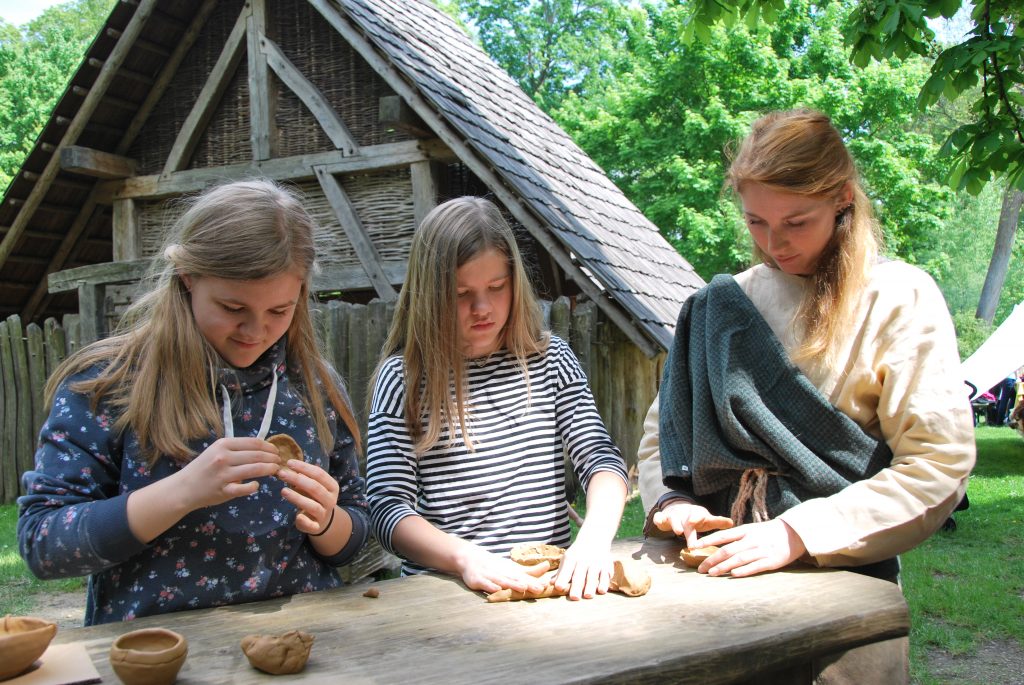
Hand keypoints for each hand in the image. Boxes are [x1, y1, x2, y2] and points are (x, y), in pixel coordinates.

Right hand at [176, 437, 281, 509]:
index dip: (269, 446)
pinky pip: (244, 488)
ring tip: (275, 470)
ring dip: (269, 469)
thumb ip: (236, 449)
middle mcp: (223, 457)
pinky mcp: (223, 490)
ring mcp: (223, 474)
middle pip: (257, 455)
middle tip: (279, 461)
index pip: (254, 443)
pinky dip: (254, 486)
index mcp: (223, 444)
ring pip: (254, 469)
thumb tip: (262, 447)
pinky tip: (257, 485)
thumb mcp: (217, 451)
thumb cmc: (203, 468)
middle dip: (272, 458)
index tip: (276, 450)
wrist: (184, 487)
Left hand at [275, 459, 338, 535]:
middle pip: (315, 487)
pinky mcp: (317, 526)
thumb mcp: (314, 485)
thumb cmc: (315, 497)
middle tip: (282, 474)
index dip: (304, 467)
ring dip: (297, 498)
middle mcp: (331, 499)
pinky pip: (312, 525)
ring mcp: (324, 514)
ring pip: (312, 505)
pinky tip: (297, 517)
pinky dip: (305, 521)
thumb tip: (290, 467)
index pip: (319, 474)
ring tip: (283, 490)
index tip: (289, 463)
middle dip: (297, 479)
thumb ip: (305, 477)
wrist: (323, 520)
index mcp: (332, 486)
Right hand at [453, 545, 551, 594]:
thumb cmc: (497, 567)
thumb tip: (548, 565)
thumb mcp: (514, 569)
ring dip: (512, 584)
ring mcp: (490, 576)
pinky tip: (496, 589)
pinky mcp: (478, 580)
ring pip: (502, 581)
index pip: (525, 578)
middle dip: (528, 584)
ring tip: (522, 588)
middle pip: (516, 580)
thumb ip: (531, 571)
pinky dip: (490, 586)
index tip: (546, 585)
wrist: (472, 559)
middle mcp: (503, 574)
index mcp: (512, 572)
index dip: (535, 582)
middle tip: (539, 588)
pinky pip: (484, 584)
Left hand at [553, 534, 612, 599]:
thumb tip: (551, 583)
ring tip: (588, 596)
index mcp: (571, 559)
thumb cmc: (577, 554)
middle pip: (579, 575)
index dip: (562, 578)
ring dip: (590, 586)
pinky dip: (604, 583)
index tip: (559, 587)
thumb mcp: (567, 559)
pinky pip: (605, 576)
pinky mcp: (607, 566)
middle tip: (574, 597)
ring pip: (593, 576)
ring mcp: (596, 563)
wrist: (594, 539)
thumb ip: (560, 573)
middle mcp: (584, 561)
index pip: (566, 570)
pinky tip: (601, 591)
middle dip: (576, 586)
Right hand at [651, 500, 734, 548]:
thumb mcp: (706, 520)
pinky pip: (658, 518)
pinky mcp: (663, 518)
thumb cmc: (695, 518)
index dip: (698, 520)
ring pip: (673, 518)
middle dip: (689, 530)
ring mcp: (673, 515)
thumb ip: (717, 522)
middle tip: (692, 544)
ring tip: (678, 531)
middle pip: (686, 521)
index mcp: (696, 514)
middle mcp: (684, 514)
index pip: (698, 516)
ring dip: (675, 524)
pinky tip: (659, 522)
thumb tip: (732, 523)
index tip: (699, 525)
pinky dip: (658, 520)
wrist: (678, 509)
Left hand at [692, 519, 806, 577]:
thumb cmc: (768, 532)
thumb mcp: (752, 529)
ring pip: (738, 559)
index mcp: (745, 530)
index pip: (723, 536)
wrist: (793, 533)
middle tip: (700, 568)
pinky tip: (733, 575)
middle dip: (712, 559)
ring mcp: (761, 550)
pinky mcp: (771, 561)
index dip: (708, 542)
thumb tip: (718, 545)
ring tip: (712, 573)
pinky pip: (755, 566)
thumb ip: (737, 537)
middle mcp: (751, 540)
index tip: (694, 547)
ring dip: (724, 567)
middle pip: (727, 550)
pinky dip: (744, 571)